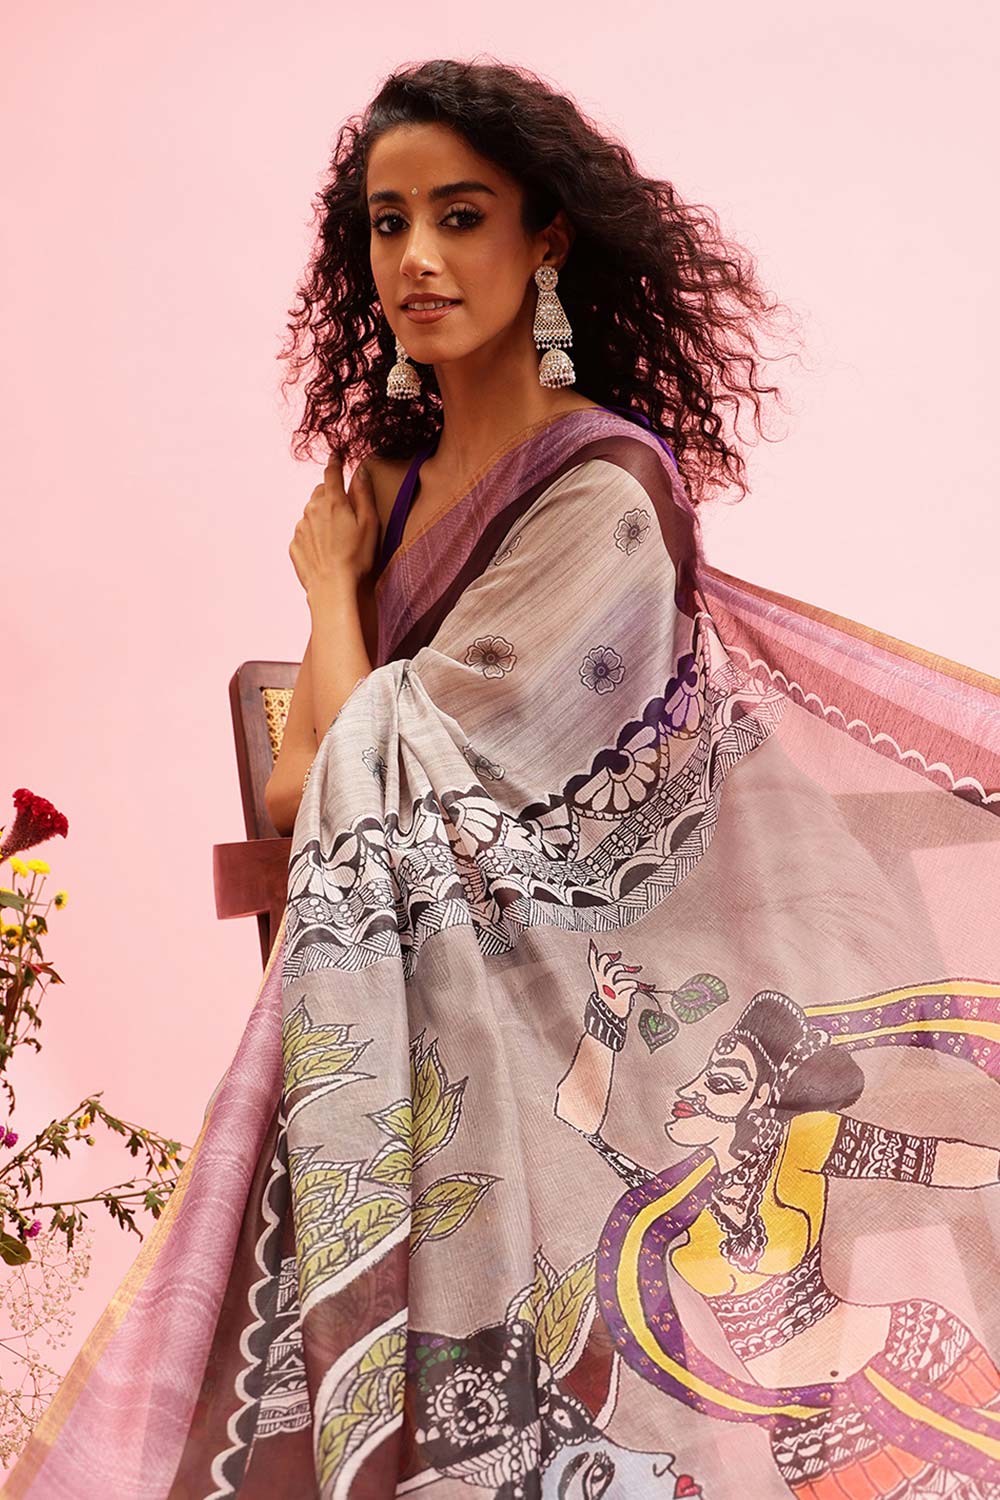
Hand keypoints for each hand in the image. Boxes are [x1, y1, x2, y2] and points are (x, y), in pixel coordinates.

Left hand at [289, 450, 378, 595]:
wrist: (333, 588)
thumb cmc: (357, 557)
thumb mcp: (369, 523)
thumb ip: (364, 493)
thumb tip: (360, 470)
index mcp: (332, 501)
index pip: (332, 473)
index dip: (335, 462)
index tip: (336, 455)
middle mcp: (312, 509)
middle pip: (320, 492)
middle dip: (330, 495)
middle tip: (344, 511)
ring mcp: (300, 528)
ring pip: (311, 513)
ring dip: (322, 517)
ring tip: (337, 538)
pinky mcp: (294, 545)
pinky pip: (304, 533)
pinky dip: (314, 536)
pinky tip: (326, 551)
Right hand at [587, 938, 643, 1019]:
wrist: (610, 1022)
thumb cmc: (610, 1007)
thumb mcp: (607, 992)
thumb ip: (611, 980)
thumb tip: (619, 969)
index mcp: (599, 981)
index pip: (593, 964)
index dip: (593, 954)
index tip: (592, 945)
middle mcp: (603, 983)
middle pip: (603, 963)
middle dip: (610, 957)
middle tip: (616, 955)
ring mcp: (611, 989)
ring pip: (617, 971)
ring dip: (629, 968)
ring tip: (637, 968)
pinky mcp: (621, 994)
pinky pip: (631, 985)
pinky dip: (642, 985)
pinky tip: (648, 986)